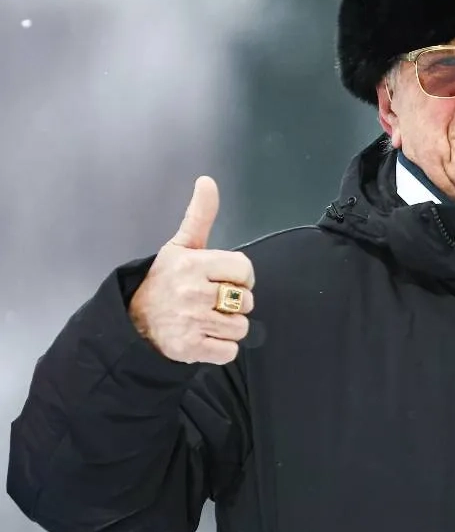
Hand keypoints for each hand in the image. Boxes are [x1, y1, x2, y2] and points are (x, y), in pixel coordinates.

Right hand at [129, 176, 254, 364]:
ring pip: (241, 327)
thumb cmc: (164, 281)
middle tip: (211, 302)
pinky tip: (204, 338)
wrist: (132, 323)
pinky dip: (221, 348)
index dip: (240, 276)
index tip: (224, 279)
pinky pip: (229, 351)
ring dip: (229, 327)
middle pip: (246, 300)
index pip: (244, 269)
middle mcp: (192, 292)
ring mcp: (191, 322)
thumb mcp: (180, 246)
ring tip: (207, 320)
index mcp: (192, 264)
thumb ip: (199, 215)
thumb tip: (207, 180)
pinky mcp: (189, 348)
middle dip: (234, 303)